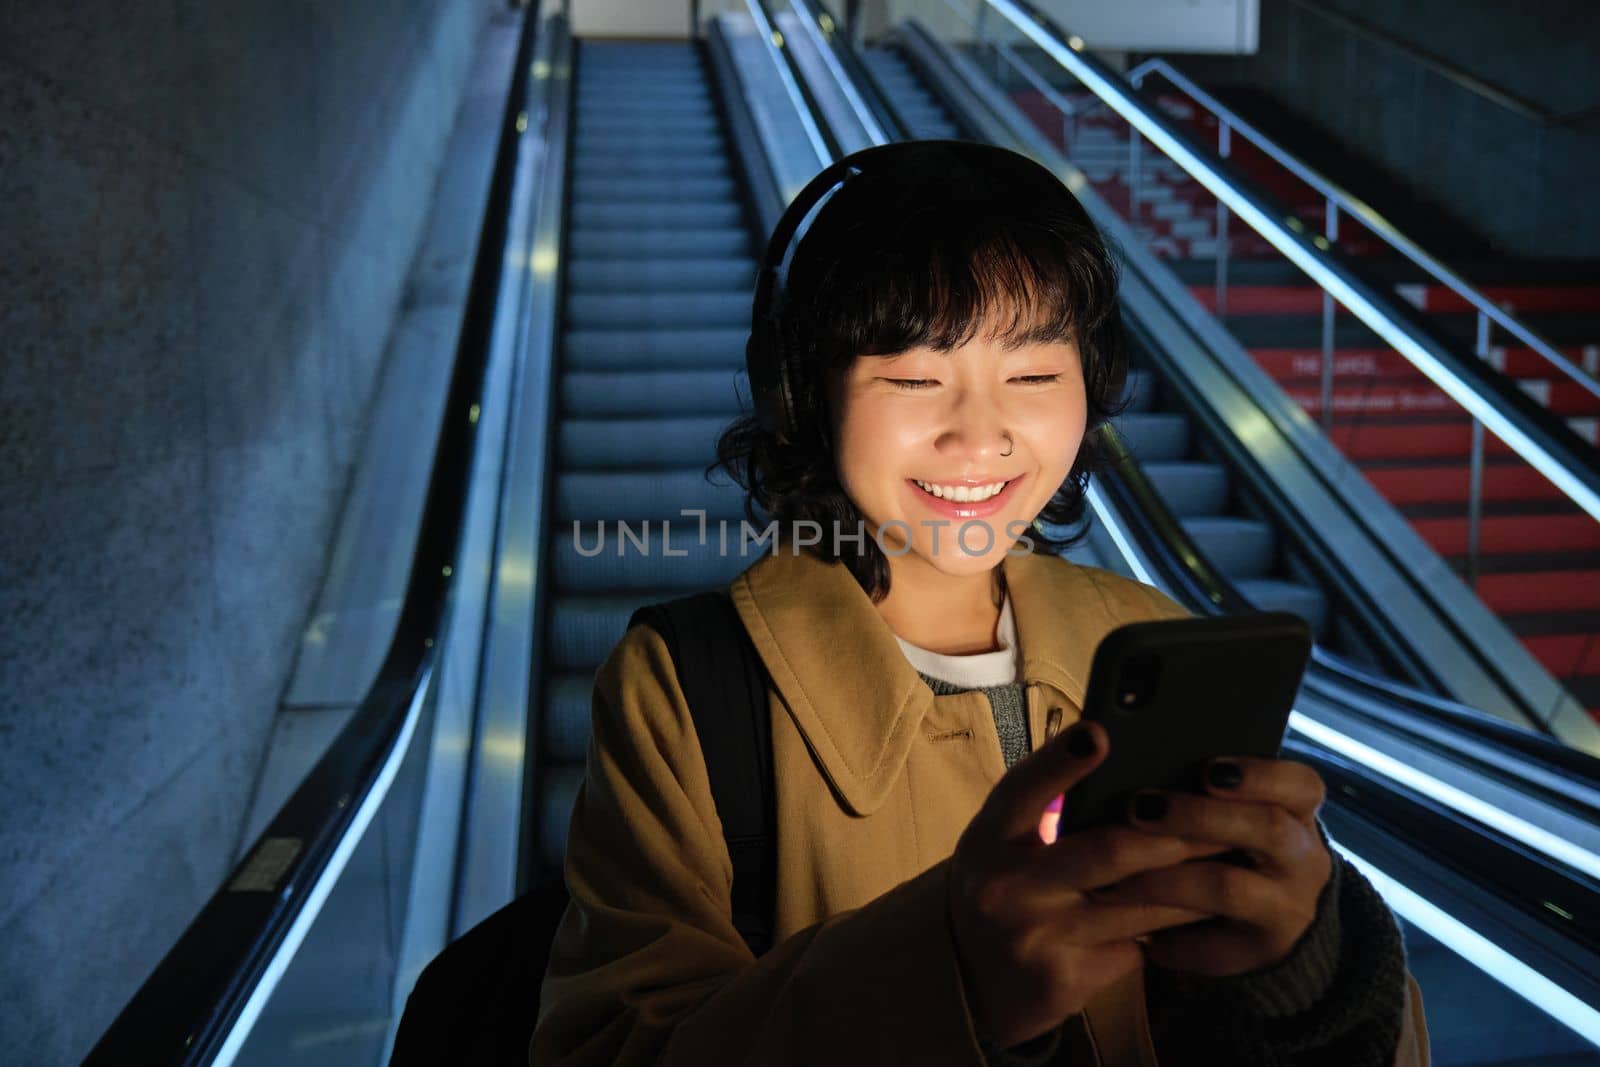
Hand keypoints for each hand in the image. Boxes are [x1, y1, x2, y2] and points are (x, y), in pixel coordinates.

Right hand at [947, 722, 1229, 1047]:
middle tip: (1223, 819)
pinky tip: (1194, 915)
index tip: (1100, 734)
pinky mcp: (1064, 980)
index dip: (1060, 761)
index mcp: (988, 839)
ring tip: (1230, 862)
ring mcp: (1035, 937)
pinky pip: (1133, 948)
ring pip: (1139, 906)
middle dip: (1177, 835)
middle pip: (1109, 851)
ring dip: (1192, 885)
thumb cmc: (1003, 887)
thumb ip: (1043, 807)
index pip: (1022, 790)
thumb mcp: (1003, 842)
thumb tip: (1116, 760)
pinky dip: (1164, 931)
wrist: (971, 979)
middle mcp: (1005, 887)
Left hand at [1093, 756, 1332, 976]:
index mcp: (1298, 813)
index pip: (1301, 785)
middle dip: (1198, 816)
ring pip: (1228, 888)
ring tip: (1117, 875)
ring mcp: (1287, 910)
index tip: (1208, 769)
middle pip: (1266, 829)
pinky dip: (1172, 939)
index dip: (1258, 775)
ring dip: (1167, 878)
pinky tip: (1136, 933)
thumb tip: (1136, 756)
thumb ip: (1207, 789)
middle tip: (1140, 807)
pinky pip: (1212, 945)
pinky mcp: (1260, 952)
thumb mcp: (1238, 813)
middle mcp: (1303, 860)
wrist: (1270, 925)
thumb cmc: (1234, 844)